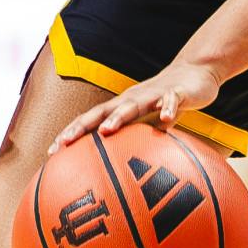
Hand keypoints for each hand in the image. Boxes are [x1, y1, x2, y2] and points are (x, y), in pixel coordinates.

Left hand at [49, 58, 221, 151]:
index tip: (51, 153)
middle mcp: (131, 99)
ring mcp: (152, 94)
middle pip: (101, 112)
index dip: (70, 135)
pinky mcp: (176, 92)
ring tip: (105, 131)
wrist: (196, 73)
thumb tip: (126, 174)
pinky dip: (168, 108)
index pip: (89, 121)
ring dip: (118, 117)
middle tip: (64, 143)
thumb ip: (137, 143)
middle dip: (81, 127)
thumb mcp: (149, 125)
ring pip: (131, 105)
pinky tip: (167, 120)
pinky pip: (171, 100)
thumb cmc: (166, 103)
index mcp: (121, 108)